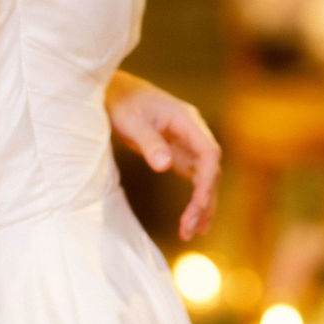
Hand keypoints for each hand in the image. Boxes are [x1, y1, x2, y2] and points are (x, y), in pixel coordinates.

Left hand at [105, 71, 221, 241]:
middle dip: (204, 200)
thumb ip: (149, 143)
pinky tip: (190, 220)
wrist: (112, 90)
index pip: (209, 154)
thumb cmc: (121, 102)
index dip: (207, 182)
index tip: (197, 206)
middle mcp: (193, 132)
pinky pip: (193, 178)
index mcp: (187, 120)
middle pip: (211, 170)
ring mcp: (187, 143)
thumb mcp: (130, 121)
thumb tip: (166, 166)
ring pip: (205, 177)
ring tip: (192, 233)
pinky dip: (194, 198)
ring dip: (202, 204)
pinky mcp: (178, 153)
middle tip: (190, 229)